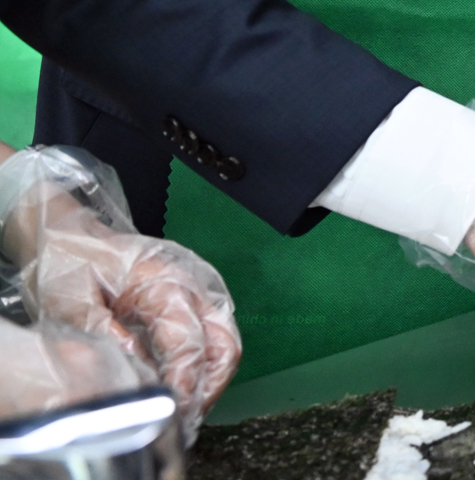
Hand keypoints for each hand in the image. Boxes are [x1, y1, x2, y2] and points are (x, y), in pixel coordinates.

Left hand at [0, 147, 238, 439]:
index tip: (173, 411)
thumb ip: (104, 332)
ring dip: (209, 379)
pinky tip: (180, 384)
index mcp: (165, 280)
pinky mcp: (196, 296)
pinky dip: (204, 364)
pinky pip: (214, 335)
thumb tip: (135, 367)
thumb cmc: (72, 262)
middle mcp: (194, 283)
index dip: (185, 383)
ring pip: (225, 343)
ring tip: (182, 408)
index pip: (191, 343)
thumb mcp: (71, 301)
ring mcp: (200, 288)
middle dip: (209, 387)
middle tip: (183, 418)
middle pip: (225, 345)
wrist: (73, 235)